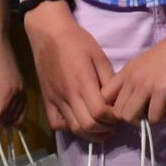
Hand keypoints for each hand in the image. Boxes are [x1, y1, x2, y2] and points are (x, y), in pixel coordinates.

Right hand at [26, 0, 118, 135]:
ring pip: (74, 128)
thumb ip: (109, 80)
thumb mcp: (99, 56)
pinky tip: (79, 120)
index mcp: (83, 82)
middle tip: (112, 122)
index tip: (119, 112)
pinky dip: (70, 128)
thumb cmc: (77, 41)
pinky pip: (57, 123)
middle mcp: (68, 95)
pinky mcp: (46, 100)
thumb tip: (116, 101)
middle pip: (88, 125)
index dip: (113, 117)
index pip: (100, 112)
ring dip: (90, 132)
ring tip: (100, 126)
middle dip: (105, 128)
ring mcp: (55, 99)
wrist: (49, 33)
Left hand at [103, 10, 165, 128]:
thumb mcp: (146, 65)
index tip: (135, 106)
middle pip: (117, 112)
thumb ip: (138, 80)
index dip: (116, 108)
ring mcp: (144, 84)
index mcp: (125, 71)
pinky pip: (153, 117)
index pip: (104, 96)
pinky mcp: (161, 89)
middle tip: (151, 109)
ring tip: (162, 107)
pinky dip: (164, 116)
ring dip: (147, 119)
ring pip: (130, 118)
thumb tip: (137, 103)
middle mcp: (130, 78)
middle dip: (134, 118)